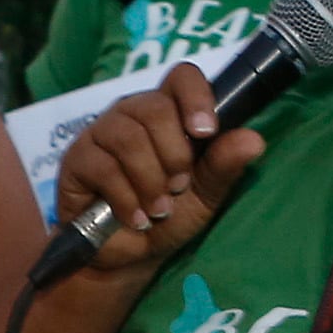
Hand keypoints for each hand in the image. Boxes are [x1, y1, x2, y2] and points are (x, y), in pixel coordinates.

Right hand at [53, 64, 266, 276]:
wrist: (129, 255)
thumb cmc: (168, 216)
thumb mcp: (205, 195)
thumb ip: (224, 166)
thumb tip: (255, 140)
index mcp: (168, 113)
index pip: (182, 77)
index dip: (196, 97)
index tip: (206, 133)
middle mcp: (133, 113)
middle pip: (155, 108)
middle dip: (174, 155)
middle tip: (178, 187)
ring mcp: (101, 133)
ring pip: (128, 137)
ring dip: (150, 179)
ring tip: (159, 209)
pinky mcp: (77, 159)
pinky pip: (104, 167)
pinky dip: (126, 198)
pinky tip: (136, 218)